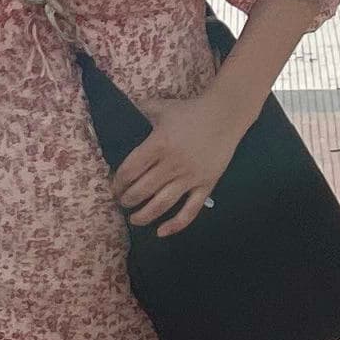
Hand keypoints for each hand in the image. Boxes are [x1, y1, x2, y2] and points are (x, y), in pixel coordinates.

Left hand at [109, 84, 245, 237]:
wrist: (225, 114)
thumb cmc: (190, 110)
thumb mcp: (161, 107)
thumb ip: (141, 110)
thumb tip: (123, 111)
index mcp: (158, 145)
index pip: (130, 171)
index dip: (118, 183)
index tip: (114, 187)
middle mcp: (172, 164)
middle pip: (142, 190)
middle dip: (127, 200)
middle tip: (123, 202)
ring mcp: (190, 177)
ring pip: (161, 204)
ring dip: (144, 216)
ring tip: (135, 219)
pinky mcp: (205, 185)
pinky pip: (190, 211)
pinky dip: (175, 225)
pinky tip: (161, 232)